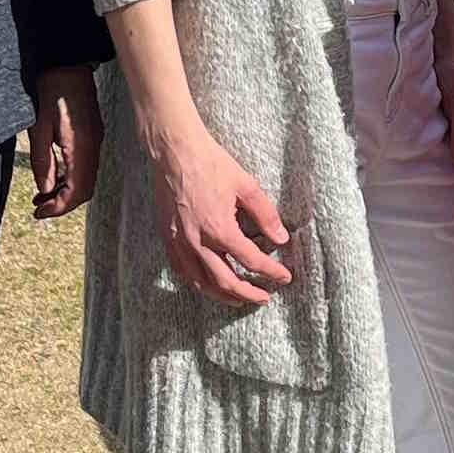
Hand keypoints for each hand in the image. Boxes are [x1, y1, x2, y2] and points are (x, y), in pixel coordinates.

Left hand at [31, 67, 102, 219]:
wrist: (68, 65)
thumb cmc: (51, 91)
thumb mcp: (38, 127)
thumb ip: (42, 161)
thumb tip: (45, 190)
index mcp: (81, 147)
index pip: (76, 191)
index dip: (58, 208)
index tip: (39, 214)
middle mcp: (93, 147)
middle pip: (85, 190)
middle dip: (62, 204)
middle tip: (39, 209)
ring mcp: (95, 141)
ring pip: (86, 179)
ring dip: (65, 192)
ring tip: (41, 197)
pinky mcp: (91, 135)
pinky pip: (85, 166)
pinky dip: (70, 178)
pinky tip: (53, 178)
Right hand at [153, 123, 294, 306]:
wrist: (174, 153)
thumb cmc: (211, 164)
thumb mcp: (246, 186)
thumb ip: (266, 215)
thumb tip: (281, 238)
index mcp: (220, 229)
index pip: (252, 261)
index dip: (271, 272)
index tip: (284, 277)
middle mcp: (198, 243)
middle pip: (226, 282)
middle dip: (248, 294)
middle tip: (264, 298)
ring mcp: (180, 243)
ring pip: (201, 283)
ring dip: (222, 296)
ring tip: (238, 299)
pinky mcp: (169, 239)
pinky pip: (182, 272)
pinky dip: (197, 283)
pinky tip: (208, 283)